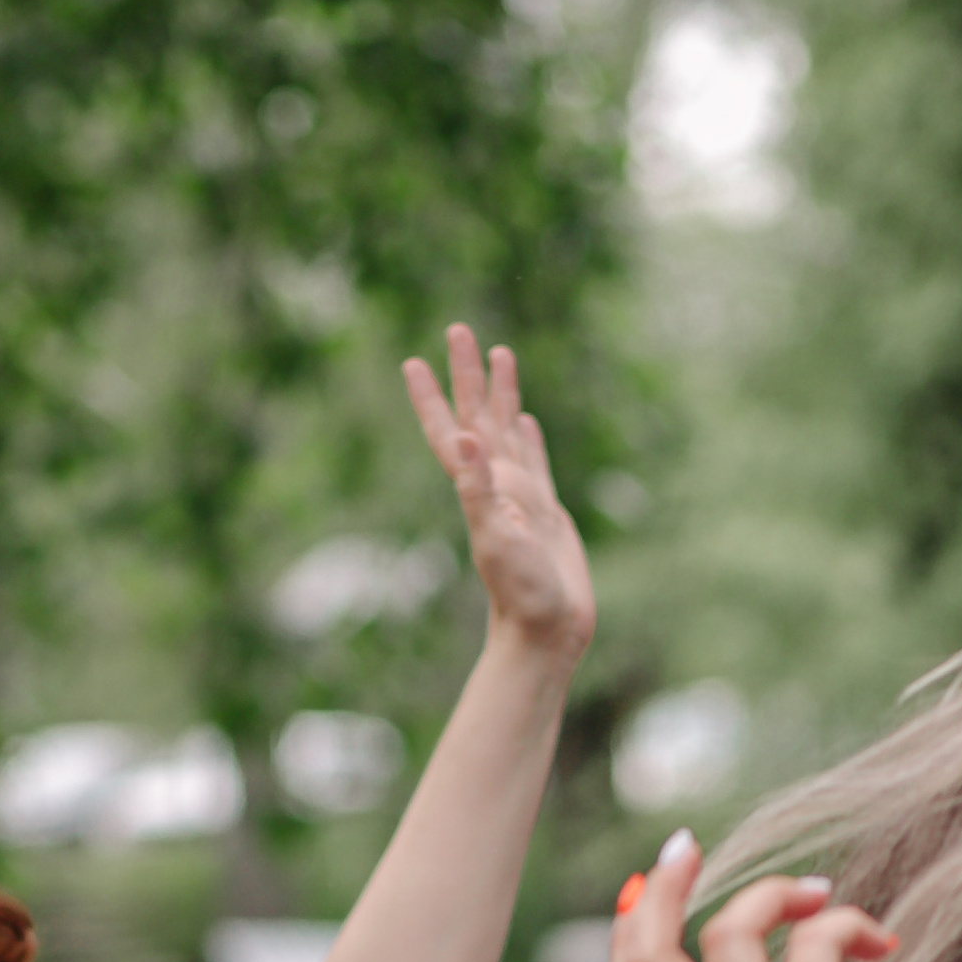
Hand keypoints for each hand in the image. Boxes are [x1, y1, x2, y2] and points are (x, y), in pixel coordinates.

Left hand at [402, 325, 592, 664]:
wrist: (548, 632)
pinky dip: (529, 436)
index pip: (449, 431)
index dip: (430, 397)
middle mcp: (496, 486)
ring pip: (506, 431)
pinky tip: (525, 421)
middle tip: (458, 329)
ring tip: (501, 355)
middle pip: (476, 417)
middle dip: (466, 375)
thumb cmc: (521, 593)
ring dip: (500, 395)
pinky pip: (535, 460)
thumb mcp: (496, 537)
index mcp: (479, 487)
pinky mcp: (545, 511)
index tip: (413, 361)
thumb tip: (463, 439)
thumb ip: (478, 489)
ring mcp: (521, 496)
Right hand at [608, 837, 941, 961]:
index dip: (631, 934)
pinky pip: (813, 937)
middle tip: (686, 850)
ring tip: (815, 898)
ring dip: (772, 894)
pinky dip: (845, 921)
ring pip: (728, 930)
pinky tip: (876, 940)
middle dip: (661, 887)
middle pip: (649, 953)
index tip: (652, 891)